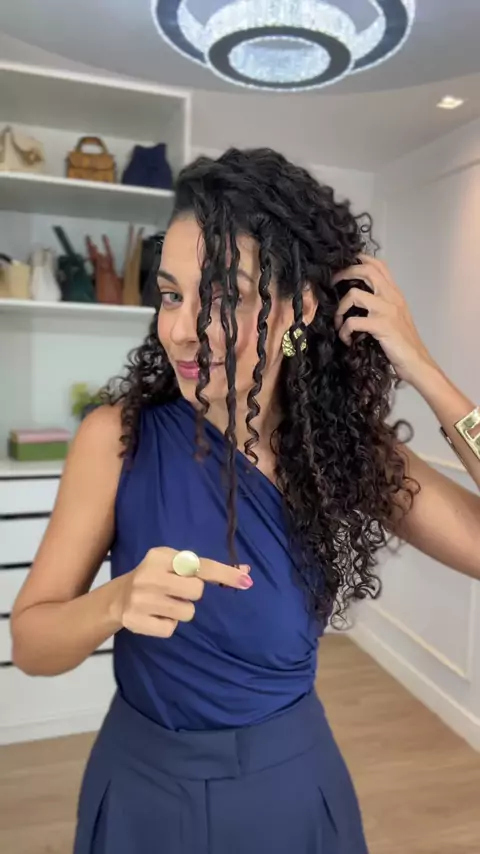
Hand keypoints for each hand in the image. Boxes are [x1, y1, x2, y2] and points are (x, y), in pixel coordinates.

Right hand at [118, 547, 251, 637]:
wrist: (117, 598)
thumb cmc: (156, 577)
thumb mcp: (174, 565)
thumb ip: (206, 568)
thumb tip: (245, 571)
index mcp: (160, 556)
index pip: (200, 565)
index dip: (225, 573)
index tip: (246, 580)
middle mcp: (149, 575)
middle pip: (196, 590)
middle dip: (192, 593)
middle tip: (177, 591)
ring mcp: (141, 599)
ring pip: (187, 612)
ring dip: (181, 610)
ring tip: (165, 604)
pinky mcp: (136, 621)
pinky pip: (171, 629)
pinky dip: (167, 625)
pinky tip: (156, 616)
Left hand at [332, 254, 435, 384]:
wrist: (416, 362)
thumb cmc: (403, 342)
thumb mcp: (395, 316)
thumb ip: (381, 303)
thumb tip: (358, 297)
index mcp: (395, 293)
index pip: (379, 265)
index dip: (360, 259)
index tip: (344, 266)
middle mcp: (392, 296)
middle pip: (366, 271)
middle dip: (344, 274)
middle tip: (332, 284)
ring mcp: (386, 310)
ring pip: (354, 294)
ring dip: (340, 309)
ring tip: (339, 322)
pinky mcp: (381, 325)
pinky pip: (353, 321)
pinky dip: (344, 331)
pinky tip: (347, 340)